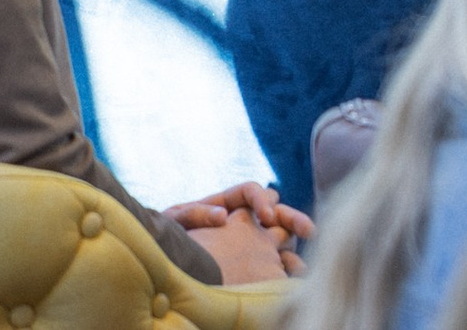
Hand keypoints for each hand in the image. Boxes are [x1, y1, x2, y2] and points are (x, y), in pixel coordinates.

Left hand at [170, 183, 312, 278]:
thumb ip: (195, 213)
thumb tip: (222, 215)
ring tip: (305, 257)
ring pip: (280, 234)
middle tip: (307, 231)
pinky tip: (294, 275)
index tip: (267, 218)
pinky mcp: (249, 261)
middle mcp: (242, 218)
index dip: (262, 201)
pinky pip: (272, 259)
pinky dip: (285, 264)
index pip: (251, 191)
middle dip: (292, 219)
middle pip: (275, 211)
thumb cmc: (164, 238)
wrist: (159, 264)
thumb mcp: (173, 221)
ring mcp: (248, 240)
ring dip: (295, 243)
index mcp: (226, 202)